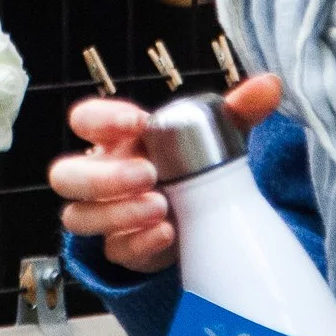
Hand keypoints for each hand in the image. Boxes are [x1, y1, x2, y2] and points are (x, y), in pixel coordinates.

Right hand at [48, 73, 283, 272]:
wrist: (197, 216)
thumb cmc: (192, 164)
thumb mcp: (215, 135)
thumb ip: (237, 110)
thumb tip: (269, 85)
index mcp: (115, 139)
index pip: (84, 120)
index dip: (101, 119)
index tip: (138, 121)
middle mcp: (100, 176)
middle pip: (66, 176)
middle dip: (102, 176)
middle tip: (149, 173)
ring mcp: (105, 216)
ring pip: (78, 217)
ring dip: (117, 212)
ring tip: (161, 207)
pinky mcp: (120, 249)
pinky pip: (113, 250)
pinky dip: (138, 243)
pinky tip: (168, 235)